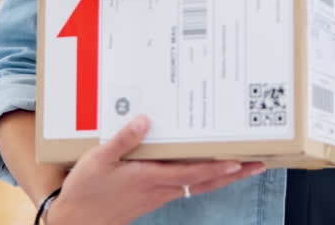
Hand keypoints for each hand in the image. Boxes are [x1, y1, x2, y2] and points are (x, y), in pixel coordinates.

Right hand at [46, 115, 264, 224]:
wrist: (76, 223)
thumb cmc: (86, 193)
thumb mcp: (98, 160)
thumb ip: (123, 140)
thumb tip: (146, 120)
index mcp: (150, 178)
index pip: (192, 174)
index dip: (217, 168)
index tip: (240, 161)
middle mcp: (160, 188)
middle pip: (205, 182)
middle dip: (234, 173)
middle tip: (258, 164)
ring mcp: (158, 195)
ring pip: (198, 185)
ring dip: (222, 176)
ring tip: (242, 164)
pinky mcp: (152, 197)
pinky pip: (184, 186)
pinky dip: (201, 178)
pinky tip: (205, 168)